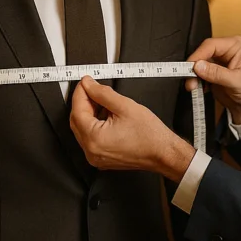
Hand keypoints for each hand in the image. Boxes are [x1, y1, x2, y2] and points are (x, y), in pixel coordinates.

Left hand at [69, 77, 194, 182]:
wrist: (163, 153)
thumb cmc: (150, 135)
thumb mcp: (125, 106)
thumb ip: (102, 93)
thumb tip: (88, 85)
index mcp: (94, 139)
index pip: (77, 111)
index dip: (80, 93)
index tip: (85, 82)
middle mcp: (91, 151)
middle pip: (77, 121)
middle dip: (83, 102)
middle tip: (93, 88)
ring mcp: (96, 157)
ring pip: (83, 129)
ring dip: (89, 113)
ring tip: (104, 102)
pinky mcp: (102, 158)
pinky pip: (91, 138)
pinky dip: (94, 124)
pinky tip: (106, 115)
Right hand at [186, 36, 240, 124]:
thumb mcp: (236, 81)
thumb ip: (216, 73)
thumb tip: (198, 66)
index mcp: (235, 46)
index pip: (211, 45)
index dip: (198, 55)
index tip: (190, 67)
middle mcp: (226, 51)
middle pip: (203, 53)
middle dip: (194, 67)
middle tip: (189, 79)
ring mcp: (218, 61)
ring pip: (198, 63)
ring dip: (193, 75)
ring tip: (193, 86)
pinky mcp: (212, 71)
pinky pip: (199, 72)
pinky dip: (196, 80)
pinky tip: (199, 88)